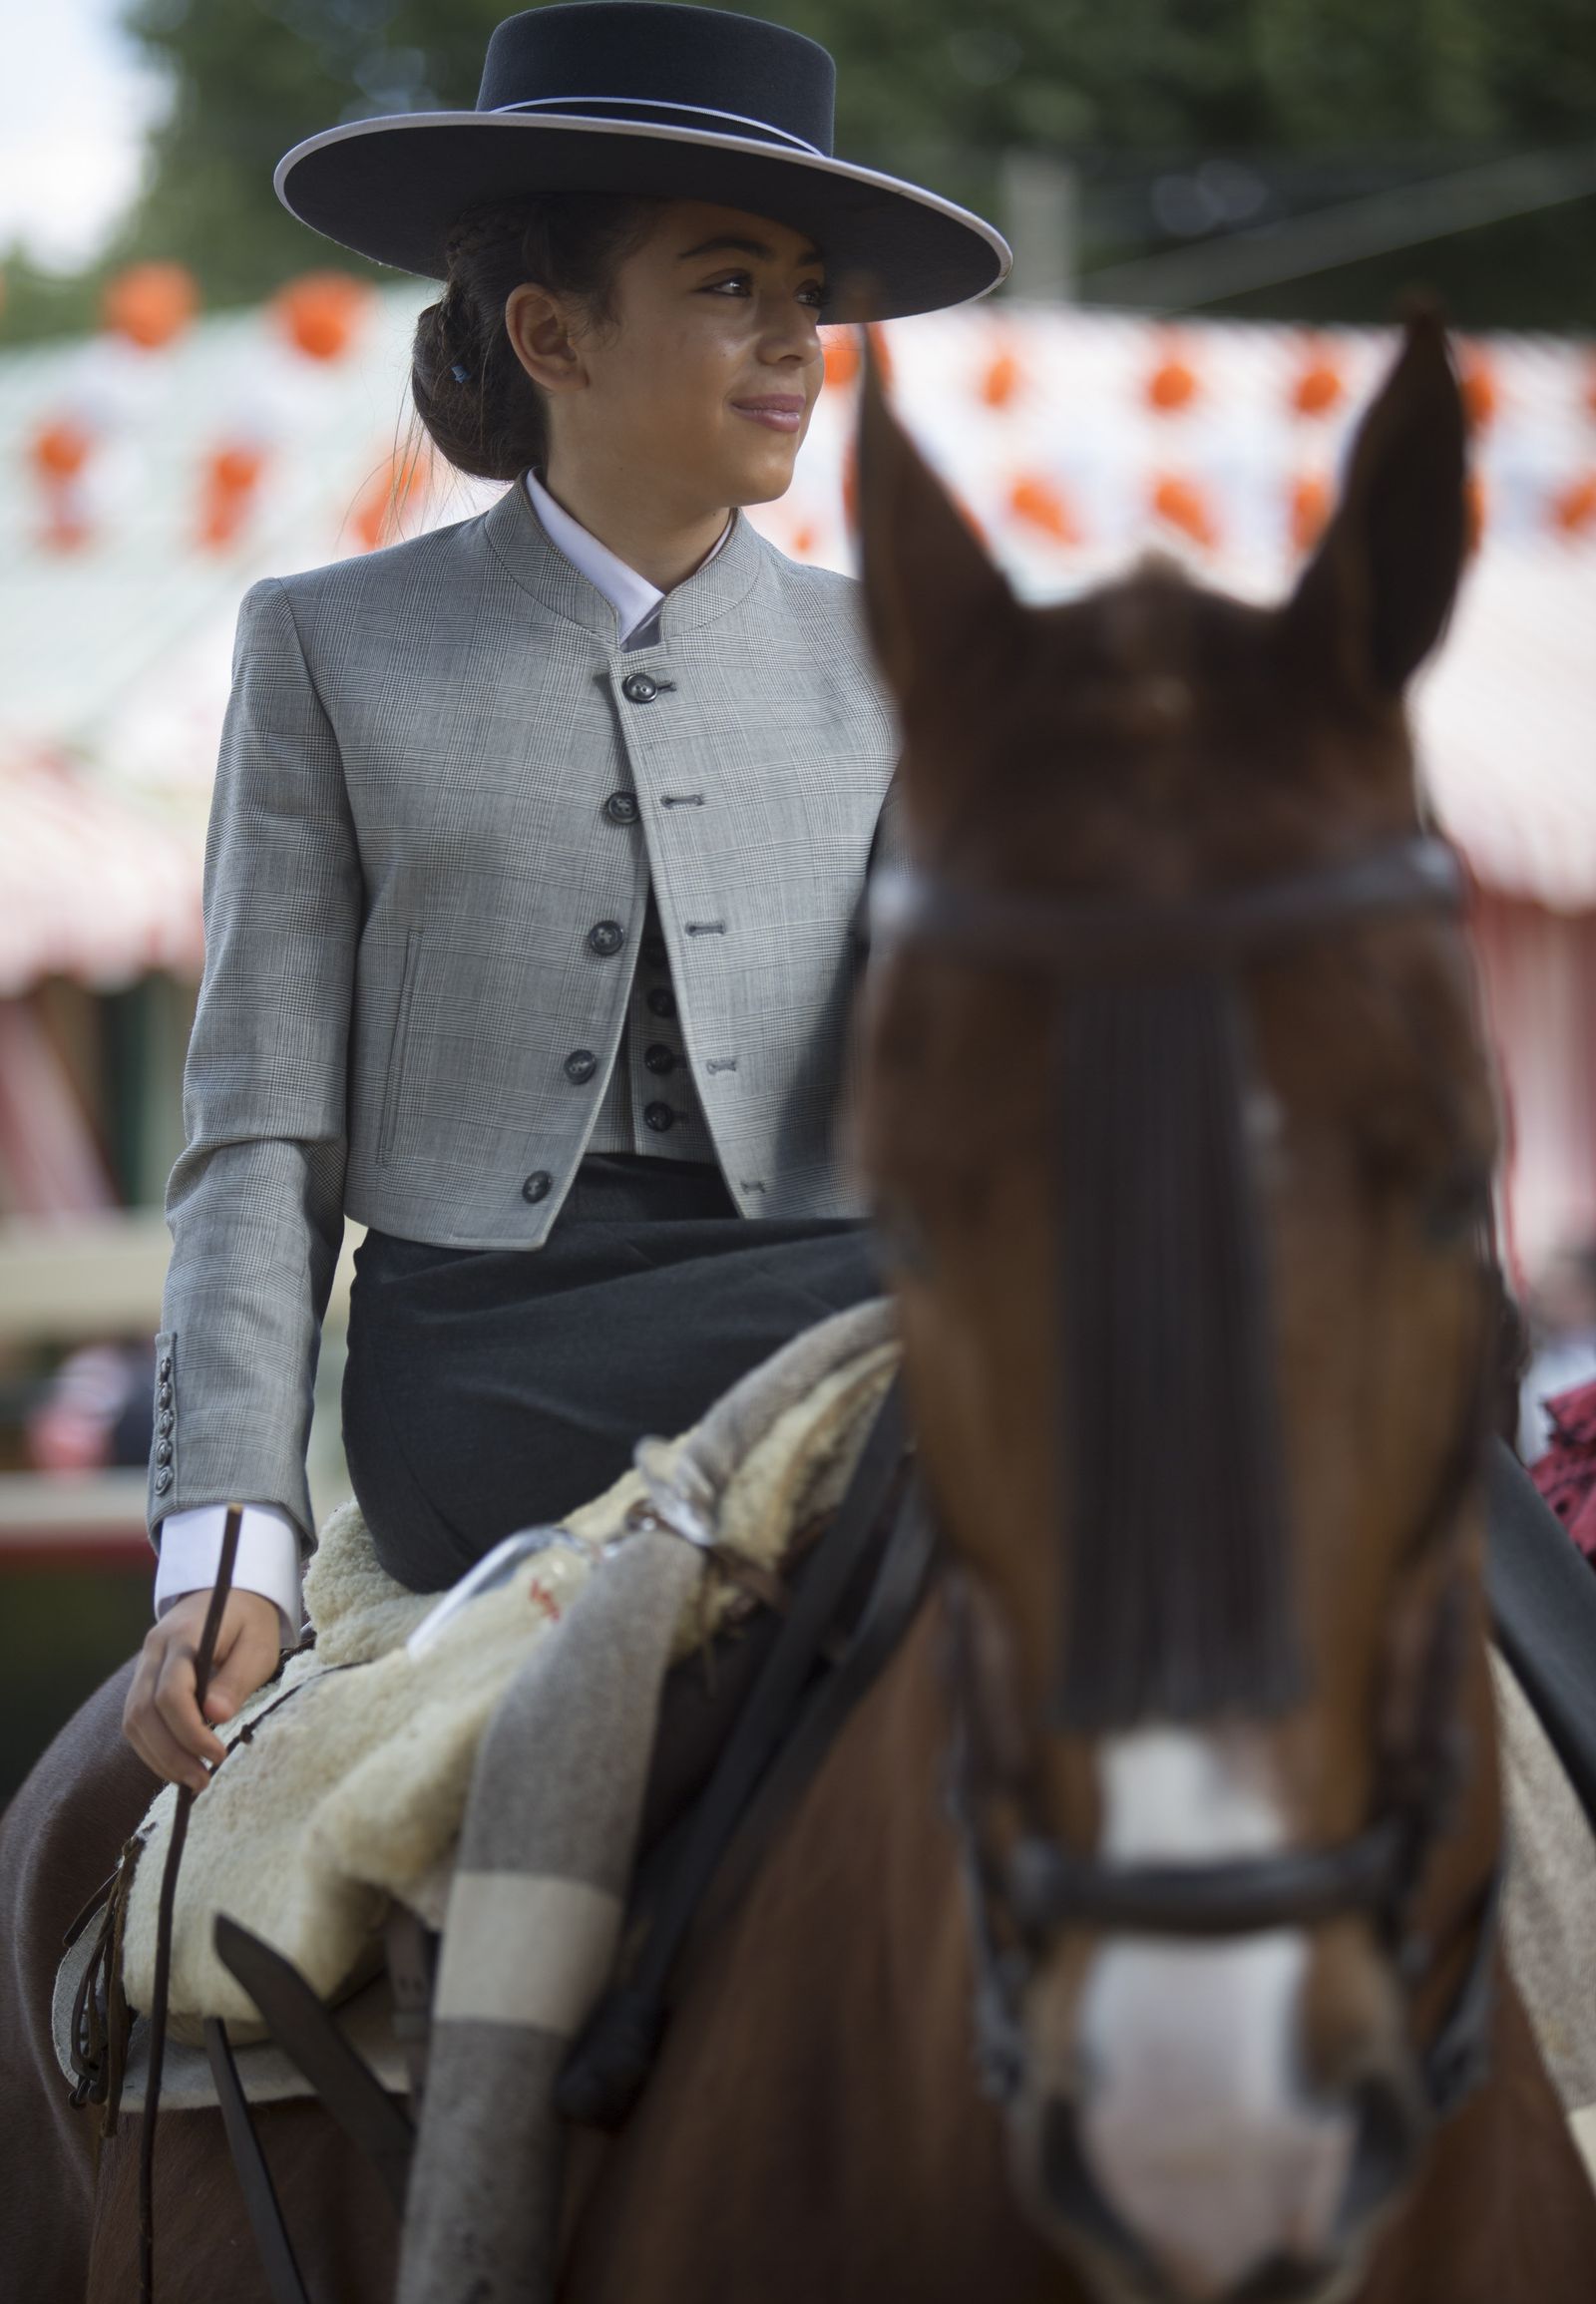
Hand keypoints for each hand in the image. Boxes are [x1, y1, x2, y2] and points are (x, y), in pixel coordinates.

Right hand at [123, 1587, 282, 1790]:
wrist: (229, 1592)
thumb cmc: (250, 1622)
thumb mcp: (258, 1645)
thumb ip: (236, 1679)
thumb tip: (216, 1716)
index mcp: (183, 1636)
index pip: (170, 1693)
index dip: (190, 1731)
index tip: (218, 1755)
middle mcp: (153, 1650)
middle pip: (143, 1712)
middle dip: (171, 1754)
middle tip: (202, 1782)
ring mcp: (143, 1664)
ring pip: (133, 1721)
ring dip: (159, 1758)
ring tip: (193, 1782)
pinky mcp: (143, 1680)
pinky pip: (137, 1720)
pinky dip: (154, 1748)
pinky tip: (179, 1765)